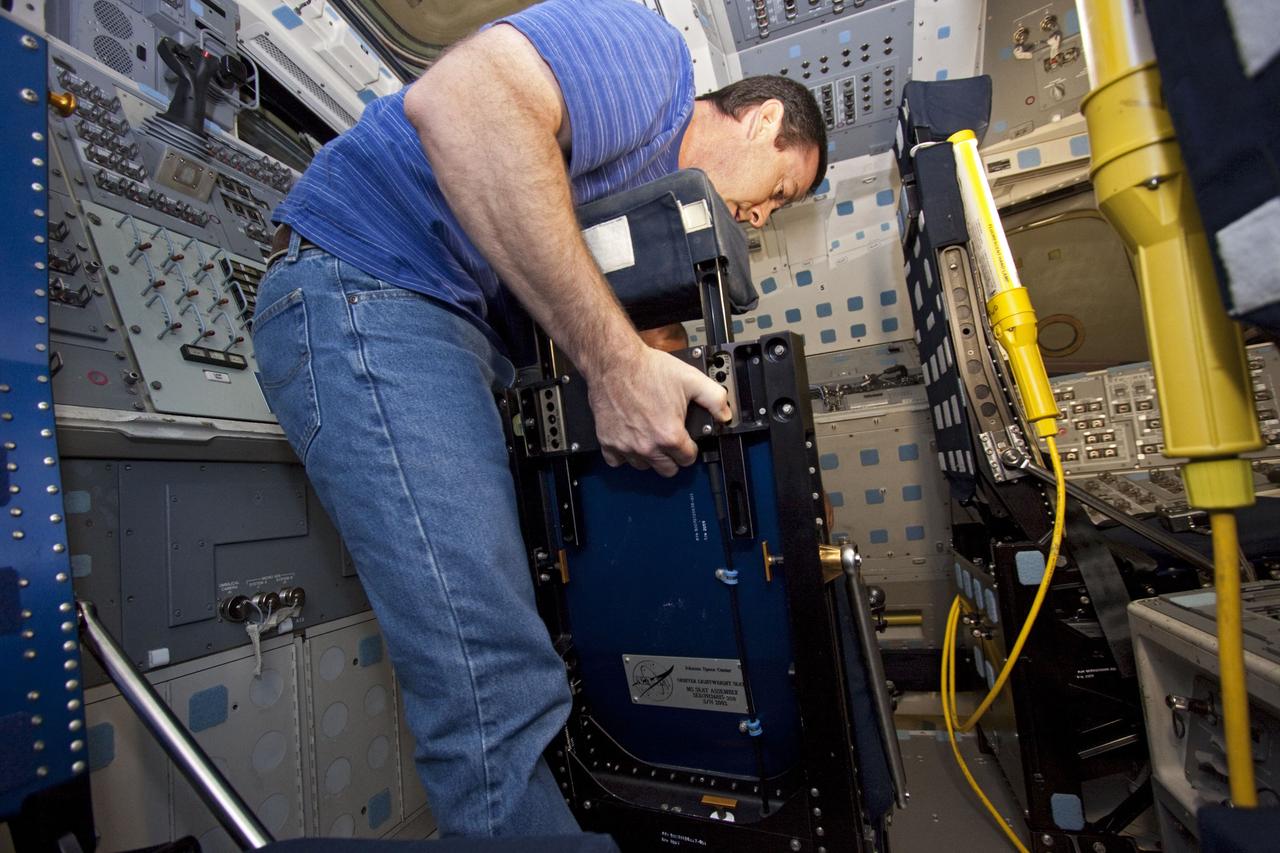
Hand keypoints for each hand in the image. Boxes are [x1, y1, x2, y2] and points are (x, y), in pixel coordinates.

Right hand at [587, 345, 731, 476]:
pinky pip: (616, 461)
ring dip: (649, 456)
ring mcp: (625, 446)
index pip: (688, 459)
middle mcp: (647, 445)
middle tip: (671, 440)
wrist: (614, 362)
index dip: (690, 449)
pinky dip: (623, 455)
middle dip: (673, 457)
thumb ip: (715, 399)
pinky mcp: (607, 442)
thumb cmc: (647, 369)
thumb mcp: (691, 379)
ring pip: (643, 466)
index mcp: (670, 435)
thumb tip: (725, 415)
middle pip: (667, 469)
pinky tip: (630, 440)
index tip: (686, 441)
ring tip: (651, 437)